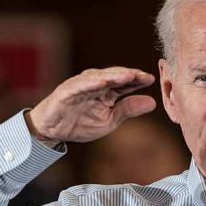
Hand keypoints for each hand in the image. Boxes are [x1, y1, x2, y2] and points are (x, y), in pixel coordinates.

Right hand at [26, 67, 155, 144]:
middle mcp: (95, 84)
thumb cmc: (80, 122)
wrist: (53, 131)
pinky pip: (79, 85)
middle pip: (115, 76)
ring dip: (114, 75)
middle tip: (143, 75)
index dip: (138, 80)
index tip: (151, 80)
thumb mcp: (109, 120)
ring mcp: (80, 85)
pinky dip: (90, 82)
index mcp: (107, 90)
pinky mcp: (66, 90)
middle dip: (129, 75)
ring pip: (99, 77)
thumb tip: (152, 102)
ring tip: (128, 75)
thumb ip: (128, 109)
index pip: (125, 82)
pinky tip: (102, 81)